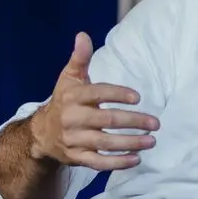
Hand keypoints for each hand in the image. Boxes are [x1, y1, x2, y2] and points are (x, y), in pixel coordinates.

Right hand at [28, 33, 158, 170]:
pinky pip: (98, 163)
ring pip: (104, 143)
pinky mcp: (76, 158)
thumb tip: (83, 35)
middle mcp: (72, 119)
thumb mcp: (69, 78)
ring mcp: (74, 140)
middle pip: (106, 120)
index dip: (118, 95)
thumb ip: (80, 58)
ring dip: (130, 143)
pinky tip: (136, 159)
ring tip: (151, 141)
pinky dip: (117, 163)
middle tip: (155, 123)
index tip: (138, 98)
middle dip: (132, 122)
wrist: (42, 133)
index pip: (98, 94)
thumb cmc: (63, 101)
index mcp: (72, 97)